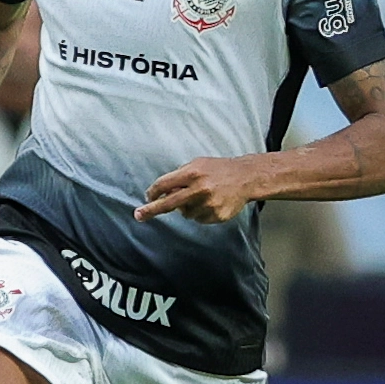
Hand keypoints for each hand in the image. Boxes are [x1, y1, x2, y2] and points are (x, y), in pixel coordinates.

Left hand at [135, 157, 263, 224]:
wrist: (247, 178)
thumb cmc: (218, 169)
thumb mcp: (197, 164)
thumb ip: (179, 177)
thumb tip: (161, 194)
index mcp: (193, 173)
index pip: (164, 184)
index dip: (153, 192)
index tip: (147, 198)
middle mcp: (200, 189)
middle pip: (168, 203)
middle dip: (151, 210)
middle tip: (138, 215)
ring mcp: (209, 204)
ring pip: (184, 213)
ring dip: (186, 207)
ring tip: (201, 196)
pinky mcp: (217, 215)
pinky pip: (198, 219)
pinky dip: (199, 212)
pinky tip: (210, 202)